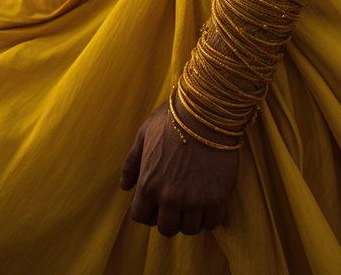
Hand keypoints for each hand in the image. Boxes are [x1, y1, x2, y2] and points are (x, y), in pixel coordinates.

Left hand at [121, 104, 239, 237]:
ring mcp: (193, 199)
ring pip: (190, 229)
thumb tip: (125, 186)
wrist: (207, 110)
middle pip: (166, 228)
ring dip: (192, 218)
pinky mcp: (216, 197)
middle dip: (171, 218)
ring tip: (197, 202)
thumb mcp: (144, 134)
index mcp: (148, 183)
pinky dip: (212, 216)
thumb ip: (131, 162)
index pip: (140, 217)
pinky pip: (212, 223)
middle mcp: (168, 197)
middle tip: (180, 203)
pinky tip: (212, 201)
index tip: (158, 204)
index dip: (149, 213)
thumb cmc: (174, 118)